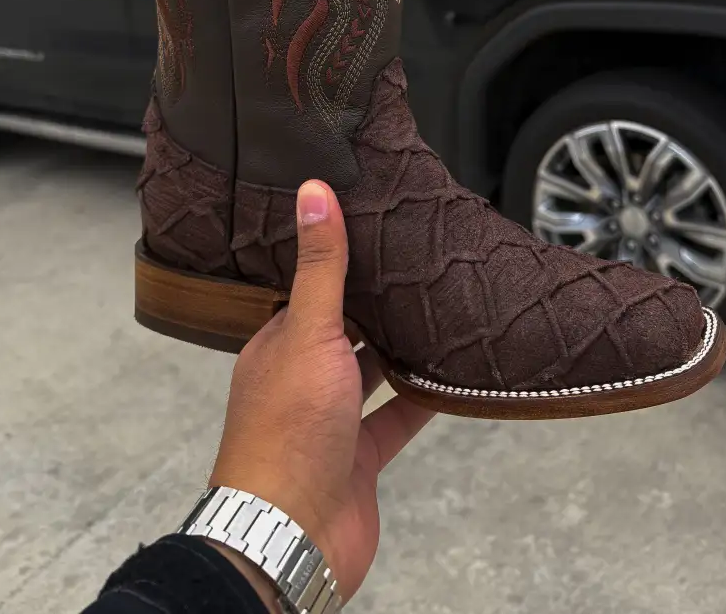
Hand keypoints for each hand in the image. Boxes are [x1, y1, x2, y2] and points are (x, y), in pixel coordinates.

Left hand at [207, 180, 435, 602]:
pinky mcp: (360, 457)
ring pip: (370, 372)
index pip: (307, 291)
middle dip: (374, 303)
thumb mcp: (309, 331)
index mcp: (277, 346)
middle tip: (414, 265)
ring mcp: (330, 422)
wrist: (293, 534)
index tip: (371, 230)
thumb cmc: (287, 435)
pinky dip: (422, 398)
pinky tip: (448, 377)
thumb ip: (321, 266)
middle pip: (342, 330)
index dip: (336, 262)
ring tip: (435, 310)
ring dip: (398, 348)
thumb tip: (314, 192)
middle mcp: (301, 380)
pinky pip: (396, 418)